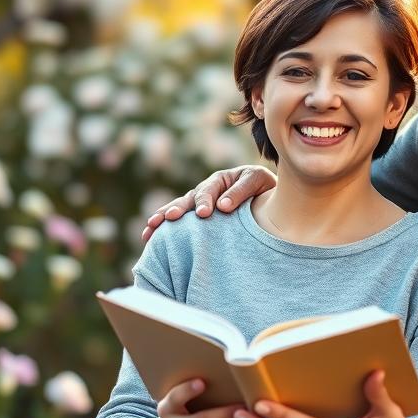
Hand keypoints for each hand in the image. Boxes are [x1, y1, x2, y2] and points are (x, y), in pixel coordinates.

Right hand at [141, 166, 276, 241]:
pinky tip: (149, 237)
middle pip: (187, 199)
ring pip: (179, 209)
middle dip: (177, 209)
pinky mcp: (198, 218)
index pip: (209, 190)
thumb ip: (240, 192)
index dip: (205, 201)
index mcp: (220, 180)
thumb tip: (222, 207)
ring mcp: (199, 204)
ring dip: (163, 217)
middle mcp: (206, 190)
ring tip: (150, 228)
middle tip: (167, 219)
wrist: (268, 194)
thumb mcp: (256, 181)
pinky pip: (180, 222)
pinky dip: (164, 228)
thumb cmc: (263, 186)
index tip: (203, 214)